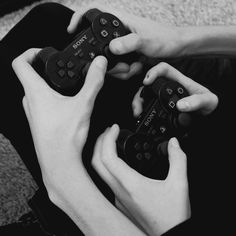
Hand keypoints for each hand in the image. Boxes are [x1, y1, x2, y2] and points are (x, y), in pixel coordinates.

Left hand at [12, 49, 106, 187]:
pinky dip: (52, 98)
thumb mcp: (83, 104)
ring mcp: (33, 112)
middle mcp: (30, 101)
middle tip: (62, 69)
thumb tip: (98, 64)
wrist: (59, 162)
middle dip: (46, 69)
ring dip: (50, 84)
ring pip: (37, 91)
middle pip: (30, 76)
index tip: (44, 51)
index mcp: (35, 92)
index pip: (20, 62)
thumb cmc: (64, 138)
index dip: (30, 52)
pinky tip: (66, 105)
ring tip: (67, 87)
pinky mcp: (38, 121)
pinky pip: (41, 103)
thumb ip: (92, 82)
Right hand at [67, 4, 182, 78]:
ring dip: (120, 70)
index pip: (94, 13)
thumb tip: (112, 48)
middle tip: (121, 66)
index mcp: (121, 21)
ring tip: (134, 67)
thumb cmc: (165, 38)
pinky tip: (137, 68)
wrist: (176, 49)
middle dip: (108, 62)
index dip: (79, 19)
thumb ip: (129, 43)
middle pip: (99, 46)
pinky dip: (126, 72)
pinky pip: (118, 67)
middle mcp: (119, 33)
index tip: (71, 31)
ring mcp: (122, 46)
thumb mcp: (146, 40)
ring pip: (108, 60)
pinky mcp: (127, 56)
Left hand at [92, 124, 190, 235]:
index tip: (115, 128)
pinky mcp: (120, 202)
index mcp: (130, 184)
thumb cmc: (171, 216)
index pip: (108, 156)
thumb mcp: (179, 185)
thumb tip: (174, 143)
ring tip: (111, 143)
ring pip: (100, 172)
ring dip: (102, 153)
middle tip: (110, 131)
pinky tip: (119, 162)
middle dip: (100, 142)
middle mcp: (119, 190)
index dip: (108, 138)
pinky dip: (109, 165)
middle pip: (97, 162)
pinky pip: (107, 179)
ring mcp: (117, 197)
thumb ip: (178, 160)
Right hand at [132, 62, 218, 116]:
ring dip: (138, 101)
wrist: (207, 115)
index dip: (154, 72)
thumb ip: (197, 102)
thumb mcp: (208, 101)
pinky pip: (148, 104)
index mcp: (180, 80)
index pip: (164, 69)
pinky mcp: (162, 105)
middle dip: (140, 92)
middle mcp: (169, 87)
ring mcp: (164, 96)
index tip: (147, 82)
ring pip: (146, 93)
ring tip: (137, 112)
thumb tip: (181, 105)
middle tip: (139, 104)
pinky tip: (141, 114)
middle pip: (150, 83)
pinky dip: (142, 108)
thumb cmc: (208, 105)